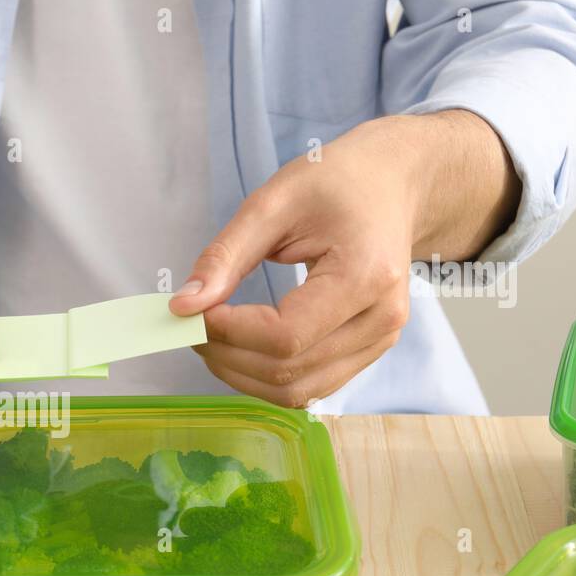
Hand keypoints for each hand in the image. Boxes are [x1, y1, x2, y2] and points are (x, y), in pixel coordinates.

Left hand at [171, 111, 519, 407]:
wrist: (392, 186)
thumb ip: (227, 256)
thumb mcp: (274, 202)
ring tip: (210, 337)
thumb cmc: (338, 183)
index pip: (286, 336)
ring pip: (296, 393)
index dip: (230, 333)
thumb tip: (183, 306)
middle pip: (288, 371)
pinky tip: (240, 348)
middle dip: (226, 355)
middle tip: (190, 324)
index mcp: (366, 276)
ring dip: (240, 374)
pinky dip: (263, 377)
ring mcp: (379, 342)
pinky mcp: (367, 353)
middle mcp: (381, 320)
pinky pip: (309, 388)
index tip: (192, 312)